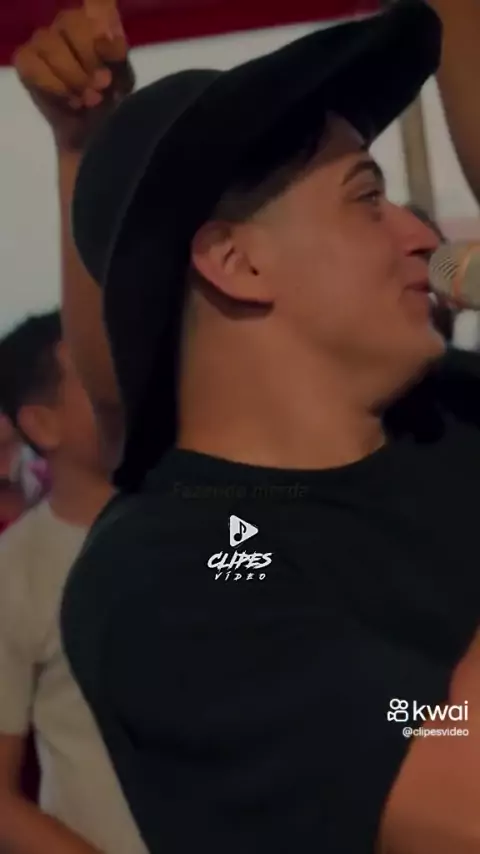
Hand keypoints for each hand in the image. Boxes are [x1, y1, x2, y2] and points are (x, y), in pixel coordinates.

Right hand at [14, 0, 134, 151]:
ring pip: (49, 43)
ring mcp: (45, 40)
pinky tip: (70, 101)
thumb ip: (117, 55)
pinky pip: (32, 63)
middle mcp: (70, 24)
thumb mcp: (124, 81)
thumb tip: (105, 38)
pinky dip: (54, 86)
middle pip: (72, 21)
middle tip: (102, 85)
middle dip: (88, 58)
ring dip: (72, 76)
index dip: (99, 5)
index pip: (98, 0)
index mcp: (98, 22)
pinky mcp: (26, 61)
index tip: (107, 26)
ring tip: (89, 100)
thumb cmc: (110, 103)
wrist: (92, 136)